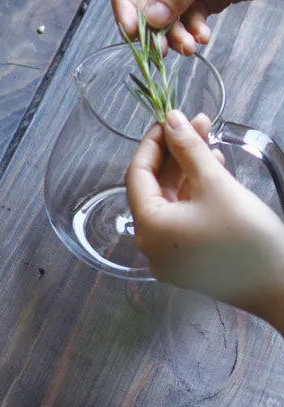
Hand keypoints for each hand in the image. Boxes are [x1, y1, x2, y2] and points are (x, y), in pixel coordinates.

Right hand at [110, 0, 283, 54]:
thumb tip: (151, 21)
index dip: (124, 4)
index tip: (131, 31)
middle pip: (143, 0)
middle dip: (153, 25)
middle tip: (158, 50)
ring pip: (165, 14)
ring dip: (174, 33)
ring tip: (189, 47)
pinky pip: (188, 18)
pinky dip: (193, 30)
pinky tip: (203, 37)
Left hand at [126, 108, 283, 329]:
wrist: (282, 286)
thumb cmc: (248, 237)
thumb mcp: (215, 184)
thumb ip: (189, 149)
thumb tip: (171, 120)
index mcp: (147, 227)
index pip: (137, 174)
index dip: (152, 143)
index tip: (167, 119)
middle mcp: (150, 244)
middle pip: (155, 187)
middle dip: (175, 153)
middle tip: (195, 124)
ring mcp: (169, 254)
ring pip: (171, 201)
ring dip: (188, 170)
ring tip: (208, 140)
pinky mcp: (189, 259)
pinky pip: (183, 218)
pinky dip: (195, 193)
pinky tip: (213, 169)